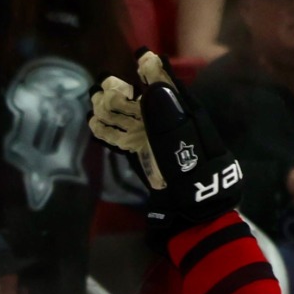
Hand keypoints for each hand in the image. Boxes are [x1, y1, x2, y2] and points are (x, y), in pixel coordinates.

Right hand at [90, 51, 243, 232]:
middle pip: (153, 111)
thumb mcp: (187, 162)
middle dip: (129, 95)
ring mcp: (167, 158)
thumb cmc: (198, 199)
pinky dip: (117, 139)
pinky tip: (100, 128)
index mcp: (195, 131)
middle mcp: (181, 139)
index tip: (140, 55)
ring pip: (140, 129)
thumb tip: (156, 88)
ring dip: (118, 114)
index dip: (159, 76)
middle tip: (102, 77)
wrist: (199, 238)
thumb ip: (171, 130)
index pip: (175, 97)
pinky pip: (134, 150)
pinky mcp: (156, 176)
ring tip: (95, 97)